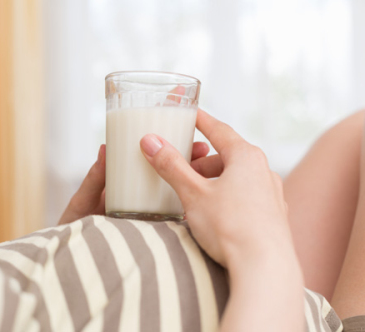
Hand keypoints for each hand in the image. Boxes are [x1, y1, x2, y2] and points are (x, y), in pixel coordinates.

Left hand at [59, 141, 209, 224]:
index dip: (173, 150)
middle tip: (206, 154)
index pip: (153, 162)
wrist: (73, 257)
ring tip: (209, 175)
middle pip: (170, 176)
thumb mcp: (83, 200)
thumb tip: (105, 148)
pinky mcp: (148, 233)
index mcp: (126, 184)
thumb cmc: (73, 225)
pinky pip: (167, 221)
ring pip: (173, 196)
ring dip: (191, 184)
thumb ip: (94, 179)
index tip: (191, 141)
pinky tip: (199, 208)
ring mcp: (146, 215)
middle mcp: (140, 197)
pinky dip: (183, 212)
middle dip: (190, 165)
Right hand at [140, 108, 304, 330]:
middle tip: (182, 168)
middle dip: (203, 161)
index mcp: (246, 157)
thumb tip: (150, 141)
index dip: (202, 121)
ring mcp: (272, 194)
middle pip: (228, 155)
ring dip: (216, 180)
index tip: (191, 114)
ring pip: (238, 177)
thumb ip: (171, 166)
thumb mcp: (193, 194)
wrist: (265, 267)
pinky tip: (218, 214)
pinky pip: (247, 196)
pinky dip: (229, 196)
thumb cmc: (230, 228)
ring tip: (196, 195)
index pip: (220, 130)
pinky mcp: (274, 216)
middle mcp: (264, 170)